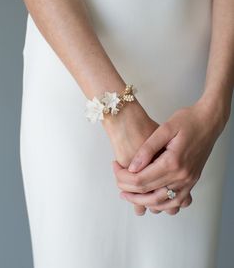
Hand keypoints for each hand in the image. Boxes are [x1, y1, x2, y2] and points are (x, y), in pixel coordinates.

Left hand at [112, 96, 227, 214]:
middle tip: (117, 180)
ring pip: (161, 203)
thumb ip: (147, 149)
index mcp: (173, 163)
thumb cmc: (188, 120)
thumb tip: (132, 167)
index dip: (122, 177)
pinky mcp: (192, 182)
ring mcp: (189, 182)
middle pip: (148, 194)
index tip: (114, 167)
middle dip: (128, 190)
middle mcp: (182, 177)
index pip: (140, 180)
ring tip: (128, 193)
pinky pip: (175, 202)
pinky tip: (149, 198)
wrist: (209, 121)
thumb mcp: (165, 128)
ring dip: (142, 201)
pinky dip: (160, 204)